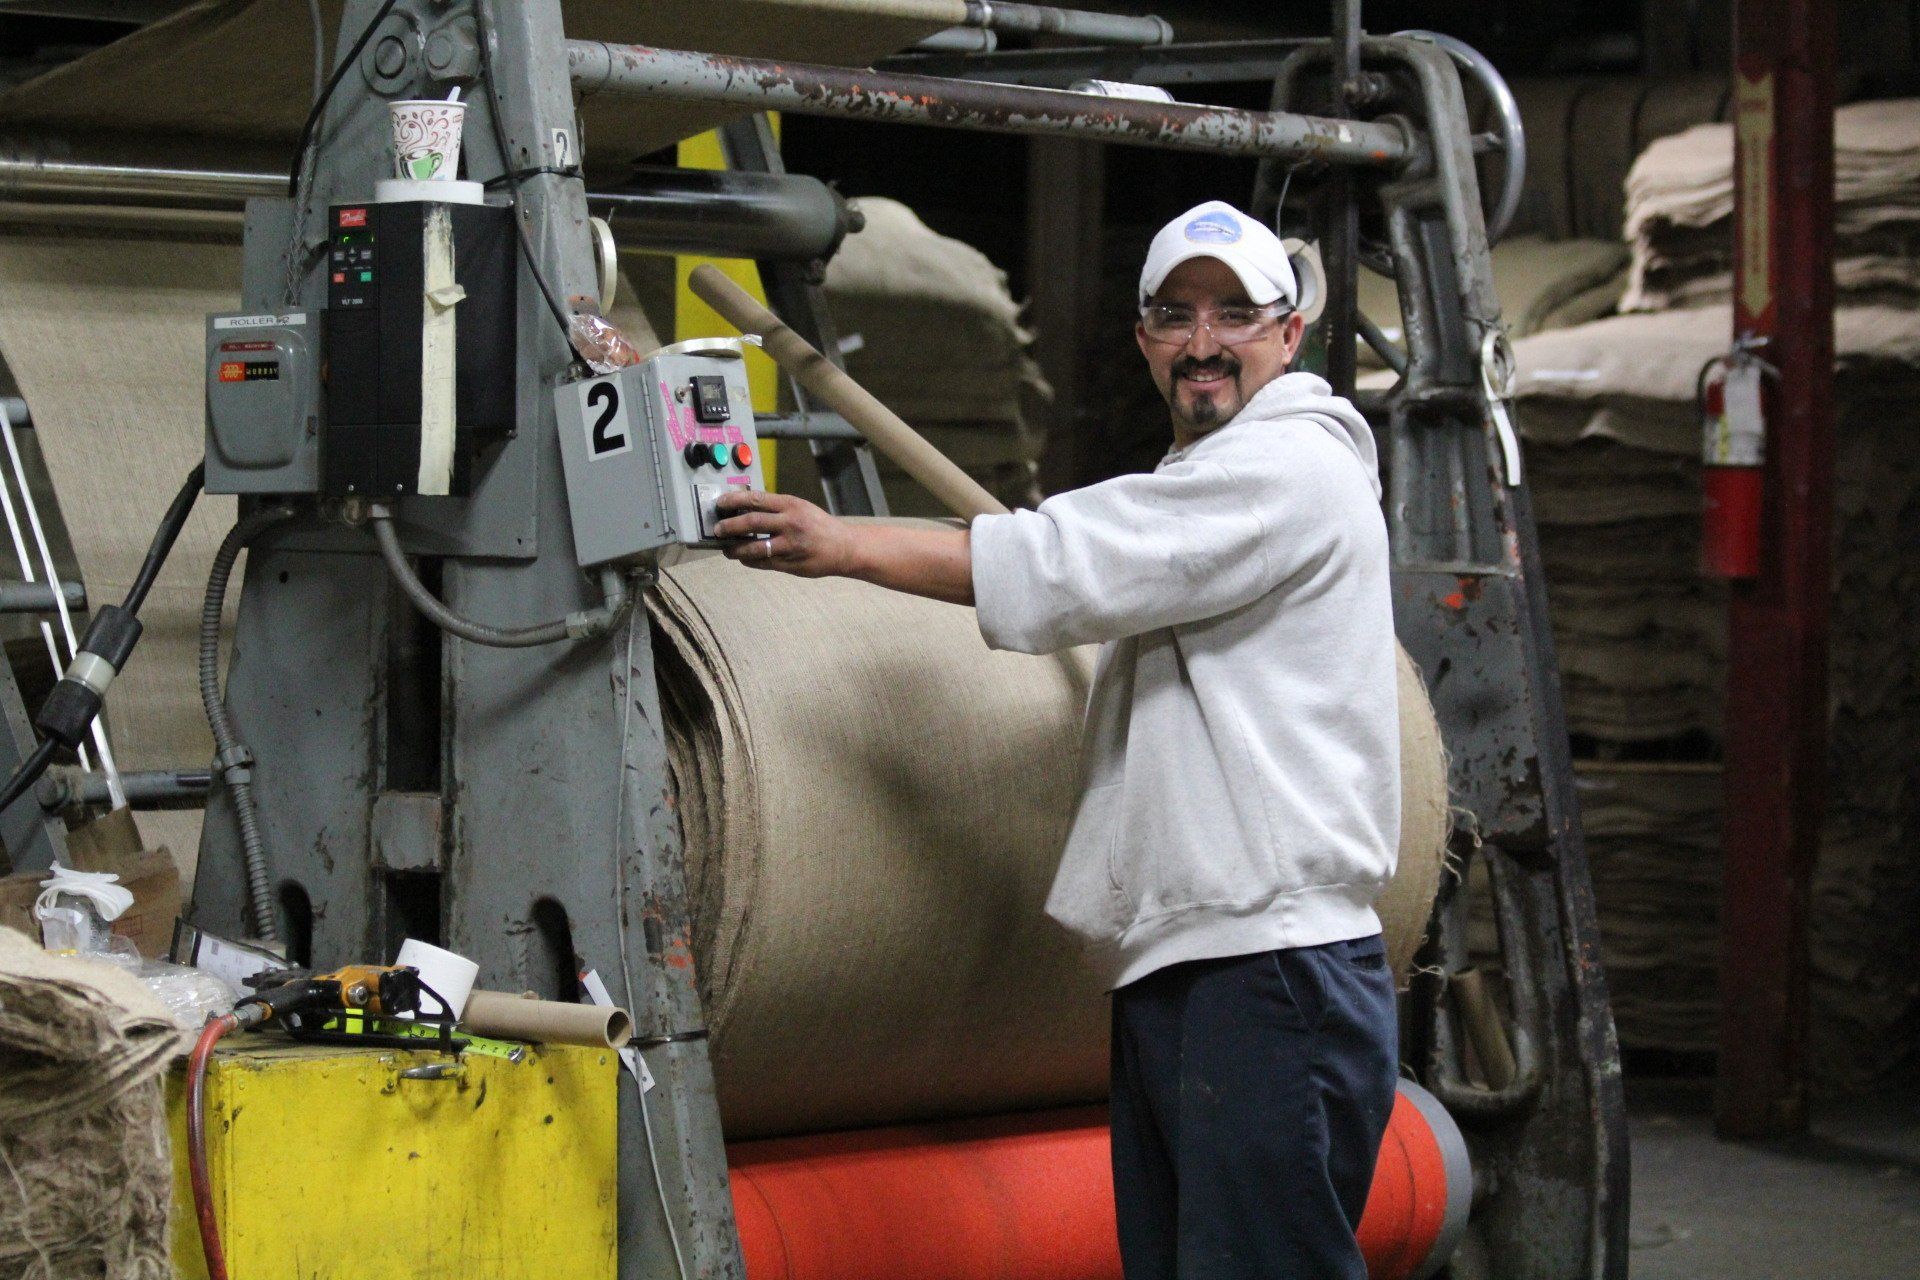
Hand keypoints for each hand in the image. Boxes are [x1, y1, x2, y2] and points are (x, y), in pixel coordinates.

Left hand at [713, 490, 859, 577]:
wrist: (843, 548)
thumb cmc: (819, 525)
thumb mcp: (800, 508)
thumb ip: (776, 508)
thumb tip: (744, 508)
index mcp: (791, 505)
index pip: (756, 499)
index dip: (734, 501)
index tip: (720, 504)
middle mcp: (790, 524)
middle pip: (751, 522)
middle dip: (729, 526)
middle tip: (717, 529)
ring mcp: (789, 546)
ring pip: (754, 548)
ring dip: (735, 549)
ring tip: (726, 548)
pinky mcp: (790, 564)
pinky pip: (762, 563)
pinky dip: (749, 560)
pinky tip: (743, 557)